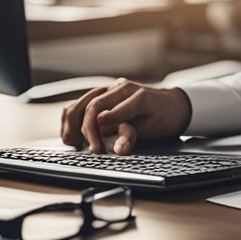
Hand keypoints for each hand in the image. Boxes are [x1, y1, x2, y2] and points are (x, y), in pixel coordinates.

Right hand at [59, 78, 190, 154]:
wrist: (170, 105)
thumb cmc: (162, 116)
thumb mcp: (153, 128)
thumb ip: (132, 135)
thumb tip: (118, 149)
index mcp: (136, 93)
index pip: (116, 106)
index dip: (104, 122)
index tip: (98, 139)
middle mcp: (118, 88)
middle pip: (93, 106)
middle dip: (89, 131)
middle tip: (96, 151)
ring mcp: (107, 91)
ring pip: (80, 103)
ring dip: (74, 125)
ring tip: (77, 145)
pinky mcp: (99, 97)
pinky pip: (77, 104)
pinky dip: (70, 120)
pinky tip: (72, 136)